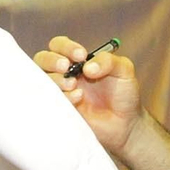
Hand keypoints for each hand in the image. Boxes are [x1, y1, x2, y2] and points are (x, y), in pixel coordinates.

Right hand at [35, 35, 144, 155]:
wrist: (127, 124)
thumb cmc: (124, 93)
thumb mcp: (123, 70)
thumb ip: (108, 61)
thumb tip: (87, 67)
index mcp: (77, 60)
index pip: (59, 45)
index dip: (65, 47)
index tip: (81, 55)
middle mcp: (65, 74)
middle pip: (42, 59)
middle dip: (52, 60)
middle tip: (67, 67)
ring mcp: (61, 92)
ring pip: (42, 79)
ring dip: (56, 79)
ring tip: (74, 85)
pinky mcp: (61, 109)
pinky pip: (49, 100)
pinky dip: (62, 96)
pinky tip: (78, 99)